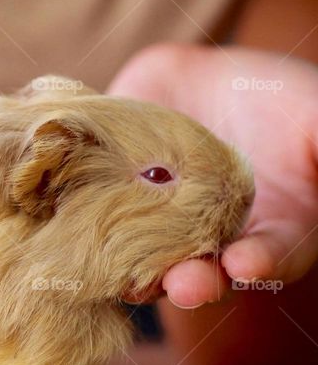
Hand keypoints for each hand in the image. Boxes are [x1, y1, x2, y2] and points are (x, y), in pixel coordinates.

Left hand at [108, 42, 317, 307]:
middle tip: (182, 285)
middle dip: (193, 281)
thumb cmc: (273, 97)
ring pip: (146, 261)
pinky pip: (95, 222)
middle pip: (204, 272)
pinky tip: (71, 233)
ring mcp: (157, 229)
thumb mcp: (314, 113)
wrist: (200, 79)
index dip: (264, 262)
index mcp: (271, 230)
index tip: (248, 263)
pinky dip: (82, 228)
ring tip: (128, 278)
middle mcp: (212, 242)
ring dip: (136, 273)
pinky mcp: (111, 207)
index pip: (274, 255)